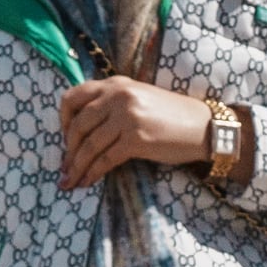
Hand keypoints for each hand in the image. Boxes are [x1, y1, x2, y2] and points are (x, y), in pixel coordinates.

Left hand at [57, 76, 217, 189]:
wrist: (204, 127)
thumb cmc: (171, 116)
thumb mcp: (137, 98)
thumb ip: (111, 104)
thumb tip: (81, 130)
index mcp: (115, 83)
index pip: (73, 97)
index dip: (63, 120)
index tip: (65, 139)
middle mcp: (118, 96)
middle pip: (78, 125)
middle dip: (68, 150)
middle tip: (65, 168)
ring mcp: (127, 117)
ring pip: (89, 145)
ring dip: (77, 167)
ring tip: (70, 181)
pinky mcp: (136, 139)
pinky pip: (105, 159)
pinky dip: (93, 173)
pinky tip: (88, 182)